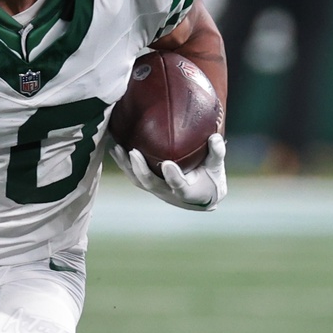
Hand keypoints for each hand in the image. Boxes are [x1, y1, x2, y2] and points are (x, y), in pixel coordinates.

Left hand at [110, 132, 226, 210]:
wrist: (201, 196)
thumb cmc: (210, 178)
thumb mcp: (216, 167)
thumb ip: (216, 153)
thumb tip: (215, 137)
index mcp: (187, 191)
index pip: (179, 185)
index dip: (173, 177)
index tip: (167, 164)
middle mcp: (168, 193)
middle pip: (151, 183)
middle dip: (140, 169)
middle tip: (133, 152)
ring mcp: (157, 190)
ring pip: (138, 181)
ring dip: (126, 166)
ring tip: (116, 148)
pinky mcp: (149, 185)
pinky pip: (134, 176)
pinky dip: (124, 164)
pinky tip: (115, 149)